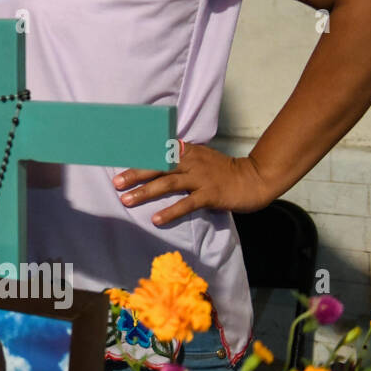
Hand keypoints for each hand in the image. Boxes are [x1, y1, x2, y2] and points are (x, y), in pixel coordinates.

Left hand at [113, 142, 275, 225]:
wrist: (254, 178)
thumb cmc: (223, 170)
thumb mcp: (199, 157)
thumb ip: (179, 158)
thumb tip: (155, 160)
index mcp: (186, 151)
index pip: (158, 151)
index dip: (137, 156)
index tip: (117, 161)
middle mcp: (191, 162)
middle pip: (157, 166)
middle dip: (135, 174)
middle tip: (116, 183)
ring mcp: (201, 178)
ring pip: (167, 183)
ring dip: (145, 192)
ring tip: (127, 200)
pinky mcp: (210, 194)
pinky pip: (186, 203)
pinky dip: (170, 211)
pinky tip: (156, 219)